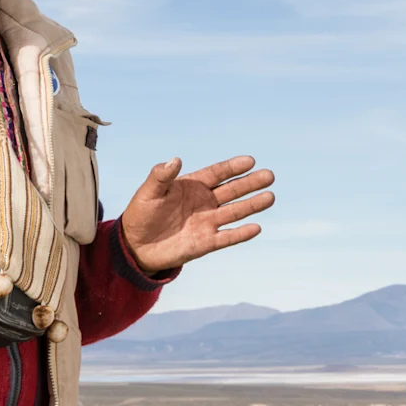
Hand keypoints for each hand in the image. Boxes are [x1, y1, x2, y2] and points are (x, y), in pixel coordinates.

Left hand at [117, 155, 274, 273]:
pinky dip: (240, 234)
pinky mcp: (205, 243)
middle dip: (250, 183)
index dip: (233, 167)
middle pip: (231, 191)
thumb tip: (175, 160)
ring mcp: (206, 223)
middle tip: (269, 175)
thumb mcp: (148, 192)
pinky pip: (227, 237)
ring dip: (252, 205)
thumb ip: (161, 176)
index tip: (250, 161)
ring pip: (234, 212)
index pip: (217, 174)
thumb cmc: (141, 214)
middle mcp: (204, 203)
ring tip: (270, 197)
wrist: (135, 246)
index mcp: (192, 186)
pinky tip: (256, 228)